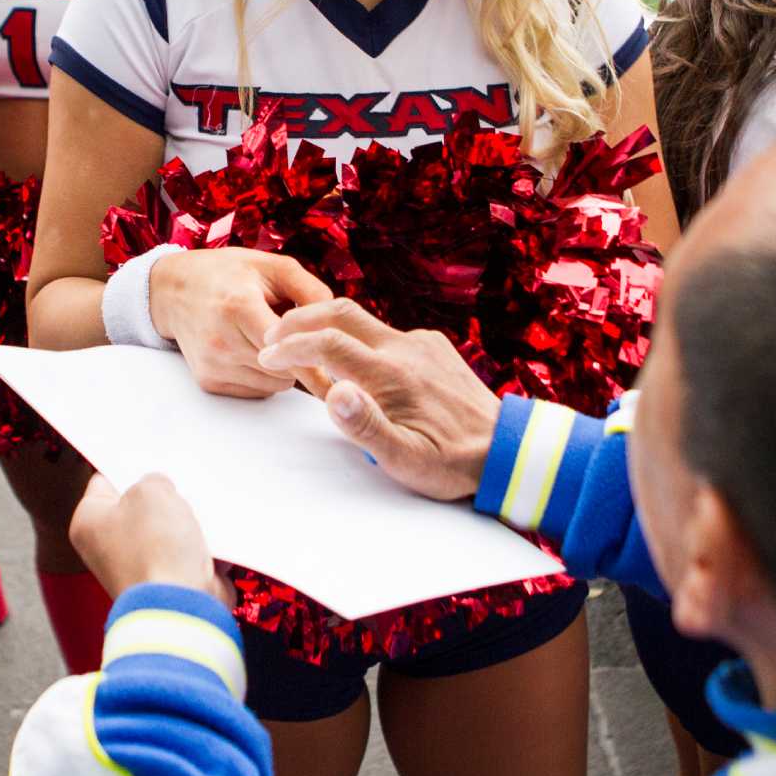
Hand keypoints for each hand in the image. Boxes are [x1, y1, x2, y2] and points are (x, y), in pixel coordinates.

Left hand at [69, 472, 232, 605]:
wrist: (181, 605)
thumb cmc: (156, 546)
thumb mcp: (152, 489)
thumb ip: (154, 480)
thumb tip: (162, 493)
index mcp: (88, 522)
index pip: (105, 480)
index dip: (129, 466)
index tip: (151, 457)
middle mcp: (107, 547)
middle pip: (139, 506)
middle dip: (163, 496)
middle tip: (179, 483)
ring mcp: (138, 567)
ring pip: (167, 529)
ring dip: (186, 521)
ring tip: (198, 512)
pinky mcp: (167, 582)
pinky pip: (187, 553)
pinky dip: (201, 546)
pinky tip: (212, 535)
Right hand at [151, 248, 332, 398]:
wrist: (175, 290)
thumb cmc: (229, 274)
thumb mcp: (274, 267)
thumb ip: (311, 290)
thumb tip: (338, 324)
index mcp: (239, 306)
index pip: (285, 348)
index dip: (315, 362)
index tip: (340, 375)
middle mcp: (222, 340)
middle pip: (285, 371)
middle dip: (302, 358)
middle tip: (303, 338)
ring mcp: (213, 364)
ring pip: (275, 385)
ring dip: (284, 369)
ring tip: (269, 337)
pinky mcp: (209, 381)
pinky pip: (257, 390)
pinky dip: (265, 376)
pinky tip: (253, 349)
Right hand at [257, 299, 500, 501]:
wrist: (506, 448)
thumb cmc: (452, 463)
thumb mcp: (406, 460)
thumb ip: (366, 427)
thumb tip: (332, 392)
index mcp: (392, 374)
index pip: (327, 343)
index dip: (291, 347)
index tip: (268, 357)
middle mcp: (406, 348)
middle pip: (341, 313)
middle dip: (301, 320)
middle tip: (274, 337)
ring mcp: (421, 343)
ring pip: (363, 321)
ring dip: (327, 327)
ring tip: (304, 348)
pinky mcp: (433, 346)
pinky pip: (387, 333)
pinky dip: (358, 339)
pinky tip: (352, 363)